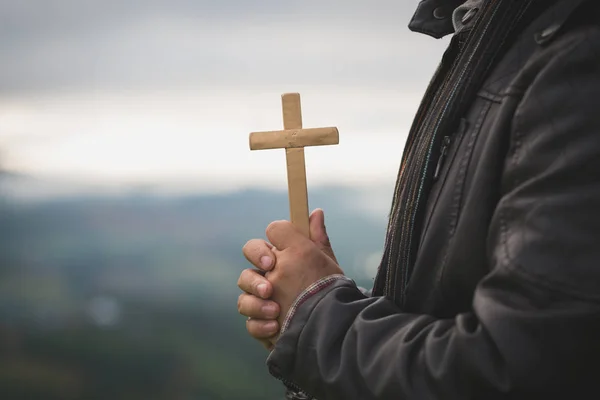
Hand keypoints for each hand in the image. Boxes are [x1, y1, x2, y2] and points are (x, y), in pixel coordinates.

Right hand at [239, 209, 339, 348]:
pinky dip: (260, 325)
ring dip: (256, 304)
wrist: (332, 323)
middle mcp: (268, 283)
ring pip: (243, 300)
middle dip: (252, 279)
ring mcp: (263, 306)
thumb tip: (316, 212)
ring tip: (275, 310)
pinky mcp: (263, 327)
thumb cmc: (328, 288)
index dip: (262, 251)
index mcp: (279, 263)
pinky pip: (251, 325)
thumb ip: (317, 237)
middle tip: (268, 288)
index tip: (272, 260)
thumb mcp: (324, 260)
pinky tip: (275, 326)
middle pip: (245, 274)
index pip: (260, 248)